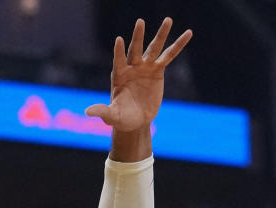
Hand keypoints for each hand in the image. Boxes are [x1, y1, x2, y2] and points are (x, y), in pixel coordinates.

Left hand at [86, 17, 192, 131]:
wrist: (135, 119)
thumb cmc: (121, 118)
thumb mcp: (112, 116)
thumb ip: (102, 112)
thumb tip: (87, 112)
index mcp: (119, 75)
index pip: (118, 61)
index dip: (119, 52)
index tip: (119, 40)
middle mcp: (132, 67)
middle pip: (135, 49)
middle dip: (138, 37)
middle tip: (140, 22)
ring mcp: (145, 67)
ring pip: (154, 48)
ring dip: (161, 34)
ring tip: (168, 20)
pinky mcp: (158, 70)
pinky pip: (169, 56)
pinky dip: (178, 45)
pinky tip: (188, 33)